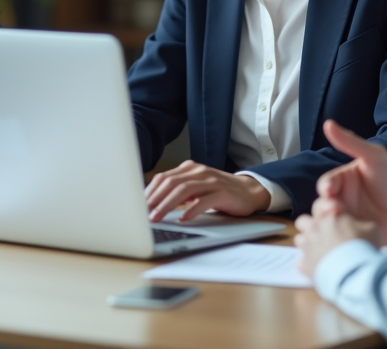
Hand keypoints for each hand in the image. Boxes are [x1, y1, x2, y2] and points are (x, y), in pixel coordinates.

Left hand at [144, 160, 270, 221]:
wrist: (248, 191)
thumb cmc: (218, 191)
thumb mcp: (196, 187)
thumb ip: (178, 190)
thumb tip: (152, 202)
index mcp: (189, 168)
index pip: (163, 177)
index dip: (149, 192)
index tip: (137, 206)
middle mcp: (198, 171)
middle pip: (171, 183)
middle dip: (155, 199)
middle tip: (143, 214)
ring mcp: (211, 181)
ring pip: (184, 190)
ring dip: (168, 205)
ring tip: (158, 217)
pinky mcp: (222, 193)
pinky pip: (204, 200)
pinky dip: (191, 209)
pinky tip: (183, 218)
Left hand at [295, 211, 381, 276]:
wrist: (355, 271)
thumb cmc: (364, 246)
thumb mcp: (373, 229)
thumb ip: (361, 223)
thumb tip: (358, 226)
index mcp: (330, 216)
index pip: (320, 205)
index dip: (326, 213)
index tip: (334, 221)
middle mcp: (315, 228)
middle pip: (302, 221)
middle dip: (309, 226)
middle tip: (322, 235)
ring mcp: (308, 246)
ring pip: (299, 240)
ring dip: (307, 244)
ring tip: (320, 252)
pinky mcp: (305, 264)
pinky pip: (300, 263)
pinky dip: (308, 265)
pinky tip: (319, 268)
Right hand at [313, 120, 386, 245]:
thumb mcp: (375, 158)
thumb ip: (352, 143)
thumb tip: (328, 124)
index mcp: (341, 181)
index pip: (325, 184)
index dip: (325, 189)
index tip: (330, 193)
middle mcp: (339, 200)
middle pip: (320, 205)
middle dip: (324, 210)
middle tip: (336, 213)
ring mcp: (344, 220)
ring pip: (324, 224)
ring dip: (328, 226)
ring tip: (343, 228)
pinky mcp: (349, 238)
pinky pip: (336, 240)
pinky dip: (337, 240)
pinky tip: (347, 240)